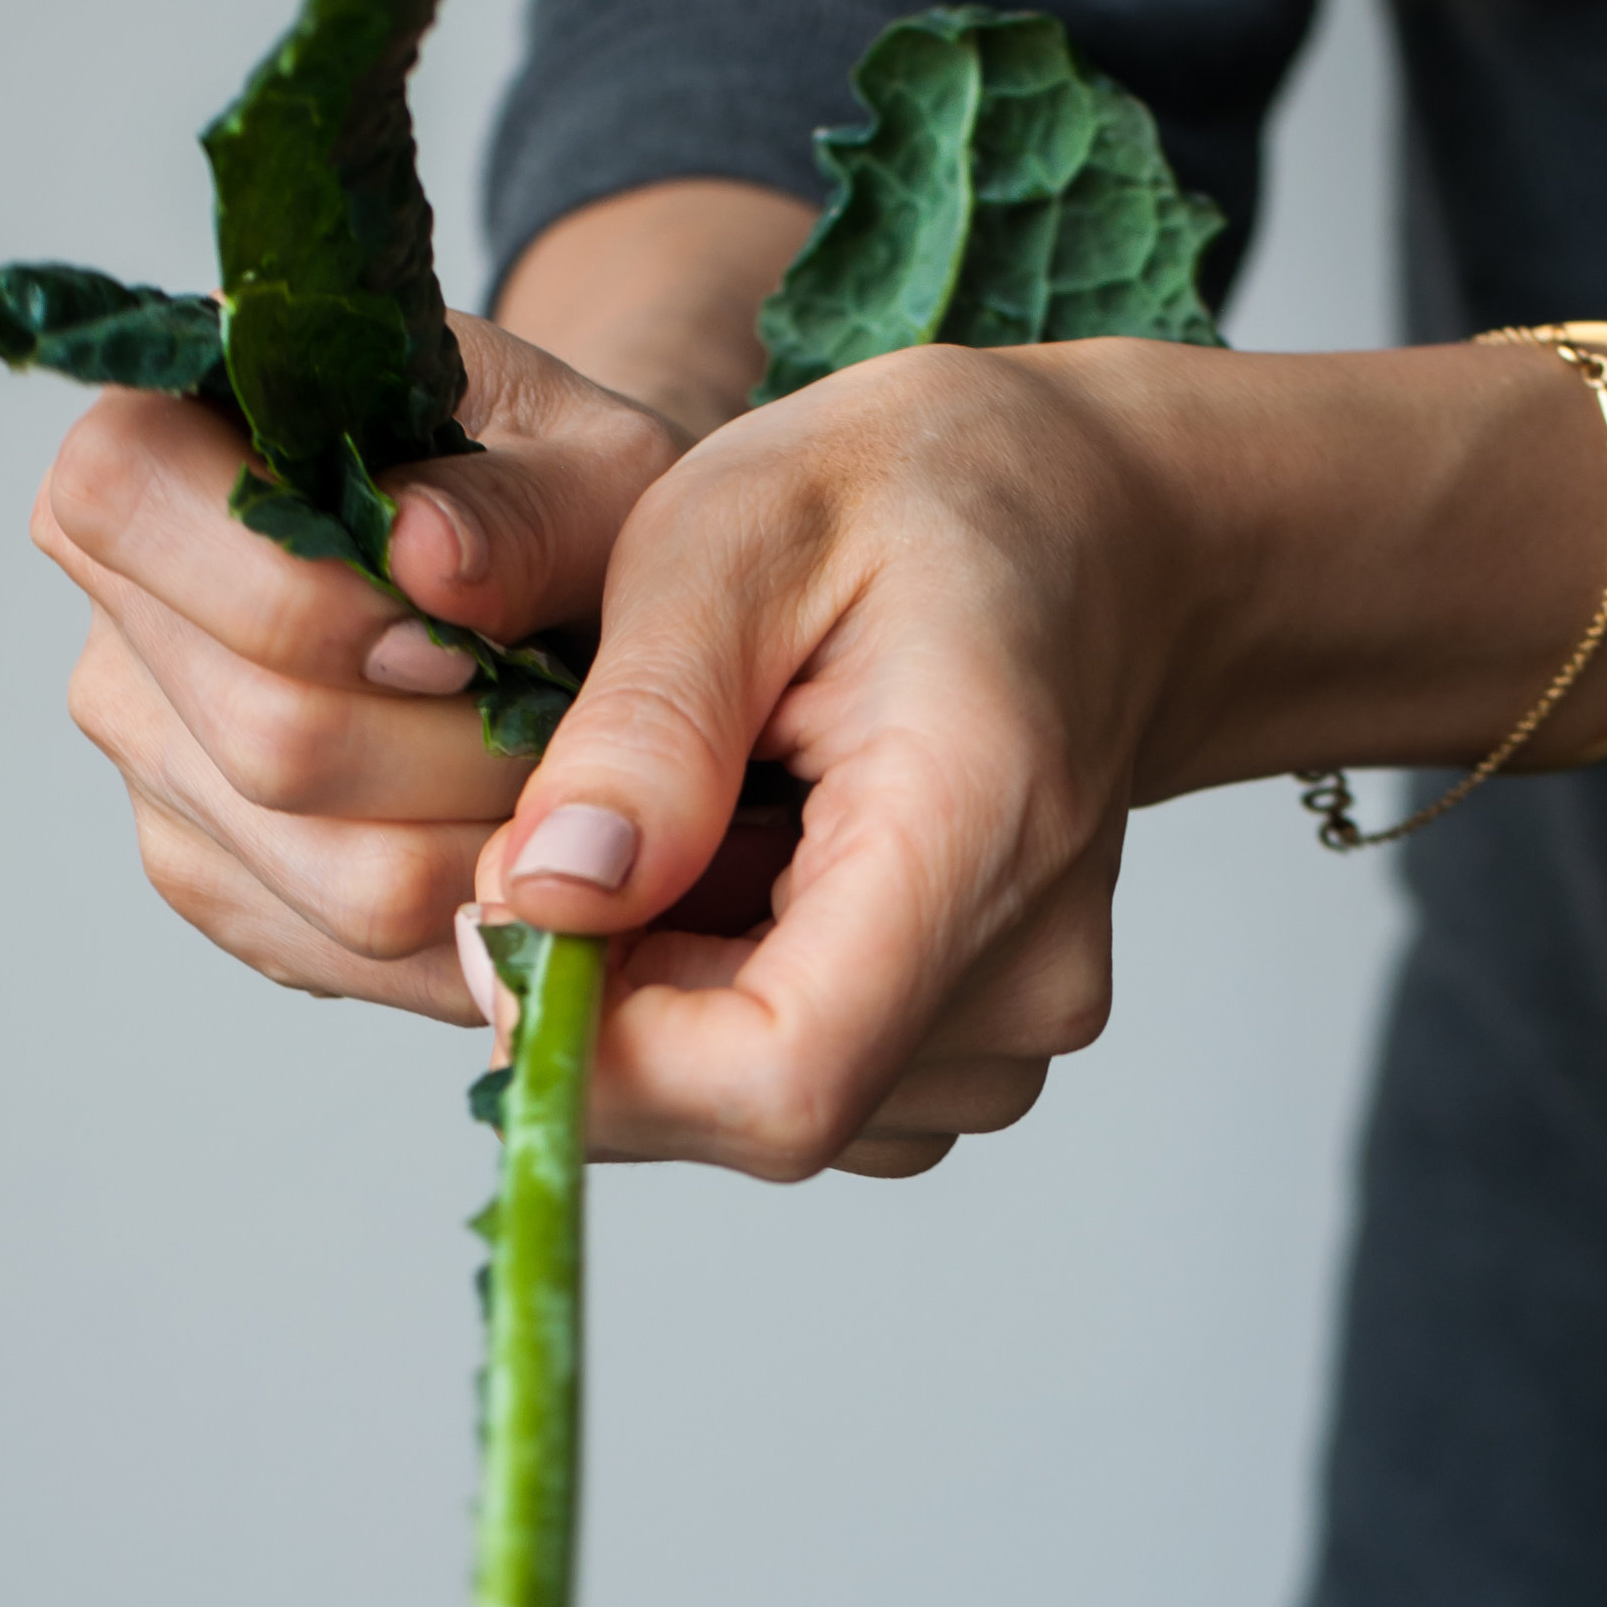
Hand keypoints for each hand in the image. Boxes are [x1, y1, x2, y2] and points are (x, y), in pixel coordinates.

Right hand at [30, 315, 687, 1022]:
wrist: (563, 594)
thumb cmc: (559, 505)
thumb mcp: (589, 458)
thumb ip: (524, 505)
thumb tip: (426, 560)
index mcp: (152, 451)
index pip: (125, 505)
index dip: (303, 588)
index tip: (456, 626)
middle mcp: (120, 620)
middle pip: (269, 737)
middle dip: (460, 749)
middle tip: (567, 719)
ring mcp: (156, 769)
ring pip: (338, 879)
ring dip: (494, 847)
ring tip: (564, 782)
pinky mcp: (218, 886)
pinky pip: (364, 956)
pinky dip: (481, 919)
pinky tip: (524, 846)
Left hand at [479, 339, 1228, 1179]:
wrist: (1102, 526)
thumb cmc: (932, 496)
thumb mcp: (744, 529)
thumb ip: (642, 721)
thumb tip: (543, 898)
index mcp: (977, 841)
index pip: (779, 1080)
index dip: (598, 1048)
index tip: (503, 912)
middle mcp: (1022, 983)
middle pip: (745, 1109)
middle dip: (602, 998)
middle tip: (564, 824)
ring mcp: (1013, 1035)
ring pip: (754, 1111)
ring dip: (656, 997)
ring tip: (678, 820)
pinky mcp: (979, 1051)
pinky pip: (798, 1084)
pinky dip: (716, 1000)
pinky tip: (732, 867)